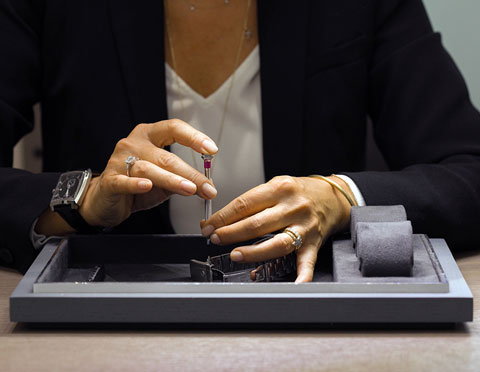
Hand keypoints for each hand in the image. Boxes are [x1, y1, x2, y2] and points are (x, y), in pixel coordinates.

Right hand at [79, 119, 217, 227]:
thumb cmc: (136, 184)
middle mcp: (134, 143)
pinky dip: (136, 184)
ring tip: (190, 189)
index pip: (174, 128)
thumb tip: (208, 184)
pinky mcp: (109, 180)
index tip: (212, 149)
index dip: (194, 137)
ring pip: (149, 169)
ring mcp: (119, 160)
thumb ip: (182, 178)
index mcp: (149, 136)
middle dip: (190, 173)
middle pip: (166, 156)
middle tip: (207, 187)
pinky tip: (148, 186)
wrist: (105, 200)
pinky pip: (124, 181)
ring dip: (172, 180)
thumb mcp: (164, 179)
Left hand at [200, 175, 352, 282]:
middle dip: (231, 233)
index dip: (223, 217)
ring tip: (236, 255)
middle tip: (215, 239)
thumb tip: (223, 220)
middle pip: (257, 223)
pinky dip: (302, 275)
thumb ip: (253, 202)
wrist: (332, 197)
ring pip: (277, 242)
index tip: (208, 226)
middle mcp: (292, 207)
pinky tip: (294, 284)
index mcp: (279, 188)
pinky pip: (307, 261)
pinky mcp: (313, 243)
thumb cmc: (300, 192)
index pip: (245, 204)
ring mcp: (304, 227)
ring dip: (254, 251)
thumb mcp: (276, 186)